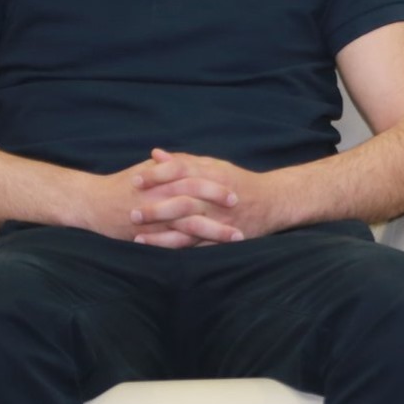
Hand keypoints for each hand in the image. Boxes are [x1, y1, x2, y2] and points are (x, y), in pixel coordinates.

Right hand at [67, 157, 235, 244]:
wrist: (91, 202)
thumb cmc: (120, 185)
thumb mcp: (145, 170)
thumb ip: (168, 165)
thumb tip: (187, 160)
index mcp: (161, 179)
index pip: (194, 179)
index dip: (216, 185)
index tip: (236, 189)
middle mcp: (159, 197)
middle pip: (197, 201)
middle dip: (220, 208)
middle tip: (242, 212)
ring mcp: (155, 219)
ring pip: (190, 226)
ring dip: (215, 232)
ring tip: (237, 237)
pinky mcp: (148, 236)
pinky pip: (175, 244)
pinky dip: (194, 248)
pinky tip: (212, 254)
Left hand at [127, 150, 293, 247]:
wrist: (273, 202)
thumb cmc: (240, 182)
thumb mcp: (214, 165)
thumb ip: (185, 161)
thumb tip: (156, 154)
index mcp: (212, 175)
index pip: (180, 171)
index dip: (156, 175)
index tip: (134, 179)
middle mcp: (215, 197)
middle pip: (181, 200)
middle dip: (155, 207)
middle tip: (130, 211)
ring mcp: (219, 218)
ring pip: (186, 226)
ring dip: (161, 232)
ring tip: (137, 236)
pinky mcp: (222, 236)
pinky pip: (196, 244)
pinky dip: (176, 246)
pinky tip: (157, 249)